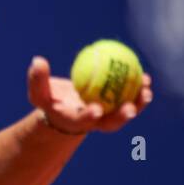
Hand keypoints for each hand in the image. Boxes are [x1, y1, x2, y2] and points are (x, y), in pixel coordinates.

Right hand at [28, 56, 152, 133]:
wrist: (64, 112)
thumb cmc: (50, 101)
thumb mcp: (39, 93)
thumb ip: (37, 80)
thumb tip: (37, 61)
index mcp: (74, 121)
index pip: (82, 121)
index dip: (89, 116)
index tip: (95, 109)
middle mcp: (93, 123)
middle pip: (109, 124)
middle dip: (121, 118)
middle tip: (130, 108)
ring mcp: (106, 119)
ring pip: (125, 113)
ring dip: (138, 104)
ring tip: (146, 89)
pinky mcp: (115, 110)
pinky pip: (129, 100)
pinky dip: (138, 91)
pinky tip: (145, 77)